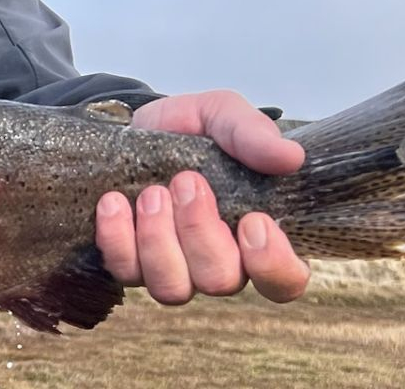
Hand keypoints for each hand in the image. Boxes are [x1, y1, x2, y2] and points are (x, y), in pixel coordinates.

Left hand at [95, 90, 310, 304]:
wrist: (135, 128)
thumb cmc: (192, 130)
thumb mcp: (224, 115)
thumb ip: (254, 134)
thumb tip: (291, 157)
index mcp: (259, 234)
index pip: (285, 280)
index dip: (272, 264)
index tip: (254, 220)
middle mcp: (221, 262)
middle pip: (221, 281)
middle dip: (200, 231)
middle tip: (186, 180)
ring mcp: (174, 269)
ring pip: (172, 288)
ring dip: (159, 239)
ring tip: (151, 193)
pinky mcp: (132, 265)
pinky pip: (125, 272)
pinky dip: (117, 238)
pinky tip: (114, 202)